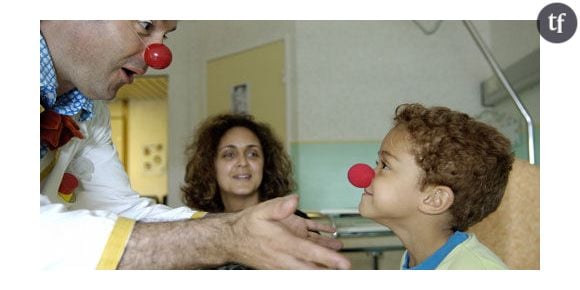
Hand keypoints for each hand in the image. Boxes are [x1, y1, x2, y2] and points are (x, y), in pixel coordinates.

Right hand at [227, 195, 350, 268]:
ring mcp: (287, 258)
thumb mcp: (260, 212)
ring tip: (341, 254)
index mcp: (282, 243)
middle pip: (313, 266)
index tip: (343, 263)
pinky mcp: (286, 257)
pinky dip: (319, 249)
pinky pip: (306, 256)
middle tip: (347, 269)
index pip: (309, 253)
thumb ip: (278, 207)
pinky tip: (330, 239)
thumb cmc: (247, 226)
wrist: (232, 240)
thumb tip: (294, 200)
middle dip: (330, 269)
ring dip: (326, 260)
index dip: (328, 259)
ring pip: (311, 263)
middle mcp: (286, 255)